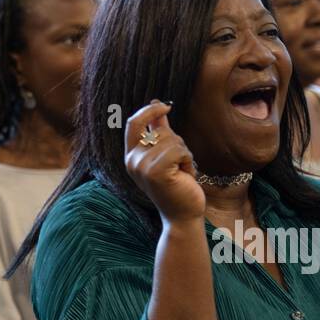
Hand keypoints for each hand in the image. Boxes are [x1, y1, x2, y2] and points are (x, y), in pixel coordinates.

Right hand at [124, 100, 204, 224]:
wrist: (183, 215)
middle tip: (178, 166)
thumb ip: (159, 130)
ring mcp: (142, 167)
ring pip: (172, 140)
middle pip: (160, 131)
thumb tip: (157, 103)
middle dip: (177, 144)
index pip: (134, 123)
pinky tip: (185, 176)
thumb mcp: (166, 155)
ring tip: (181, 173)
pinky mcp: (156, 172)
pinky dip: (188, 161)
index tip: (166, 107)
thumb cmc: (177, 186)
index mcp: (131, 156)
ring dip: (184, 155)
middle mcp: (132, 161)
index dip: (150, 111)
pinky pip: (179, 151)